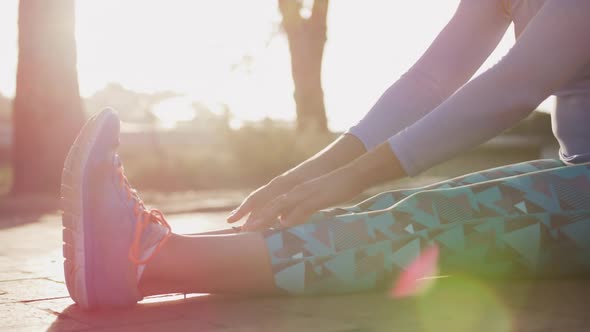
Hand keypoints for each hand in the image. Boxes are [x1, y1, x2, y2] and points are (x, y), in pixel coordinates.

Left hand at [241, 168, 363, 230]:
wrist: (351, 175)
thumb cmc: (333, 189)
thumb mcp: (310, 201)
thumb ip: (296, 210)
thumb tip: (283, 222)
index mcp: (292, 192)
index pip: (266, 203)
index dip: (252, 213)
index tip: (239, 226)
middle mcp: (294, 191)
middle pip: (268, 204)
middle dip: (252, 217)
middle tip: (239, 230)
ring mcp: (304, 193)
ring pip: (280, 206)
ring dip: (265, 217)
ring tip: (253, 228)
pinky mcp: (317, 197)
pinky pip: (302, 208)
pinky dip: (292, 216)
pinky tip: (284, 224)